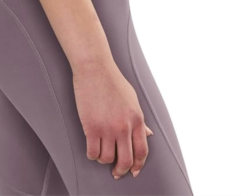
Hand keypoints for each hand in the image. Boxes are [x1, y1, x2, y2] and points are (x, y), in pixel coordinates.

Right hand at [72, 58, 154, 178]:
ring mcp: (107, 128)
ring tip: (101, 153)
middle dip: (121, 170)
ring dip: (104, 160)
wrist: (94, 67)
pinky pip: (93, 152)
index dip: (138, 165)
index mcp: (137, 119)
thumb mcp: (132, 99)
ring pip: (107, 158)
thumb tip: (149, 134)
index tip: (133, 171)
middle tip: (116, 171)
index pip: (142, 151)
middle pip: (125, 160)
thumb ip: (140, 119)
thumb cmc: (112, 80)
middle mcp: (124, 126)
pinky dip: (92, 155)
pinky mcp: (91, 127)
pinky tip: (92, 149)